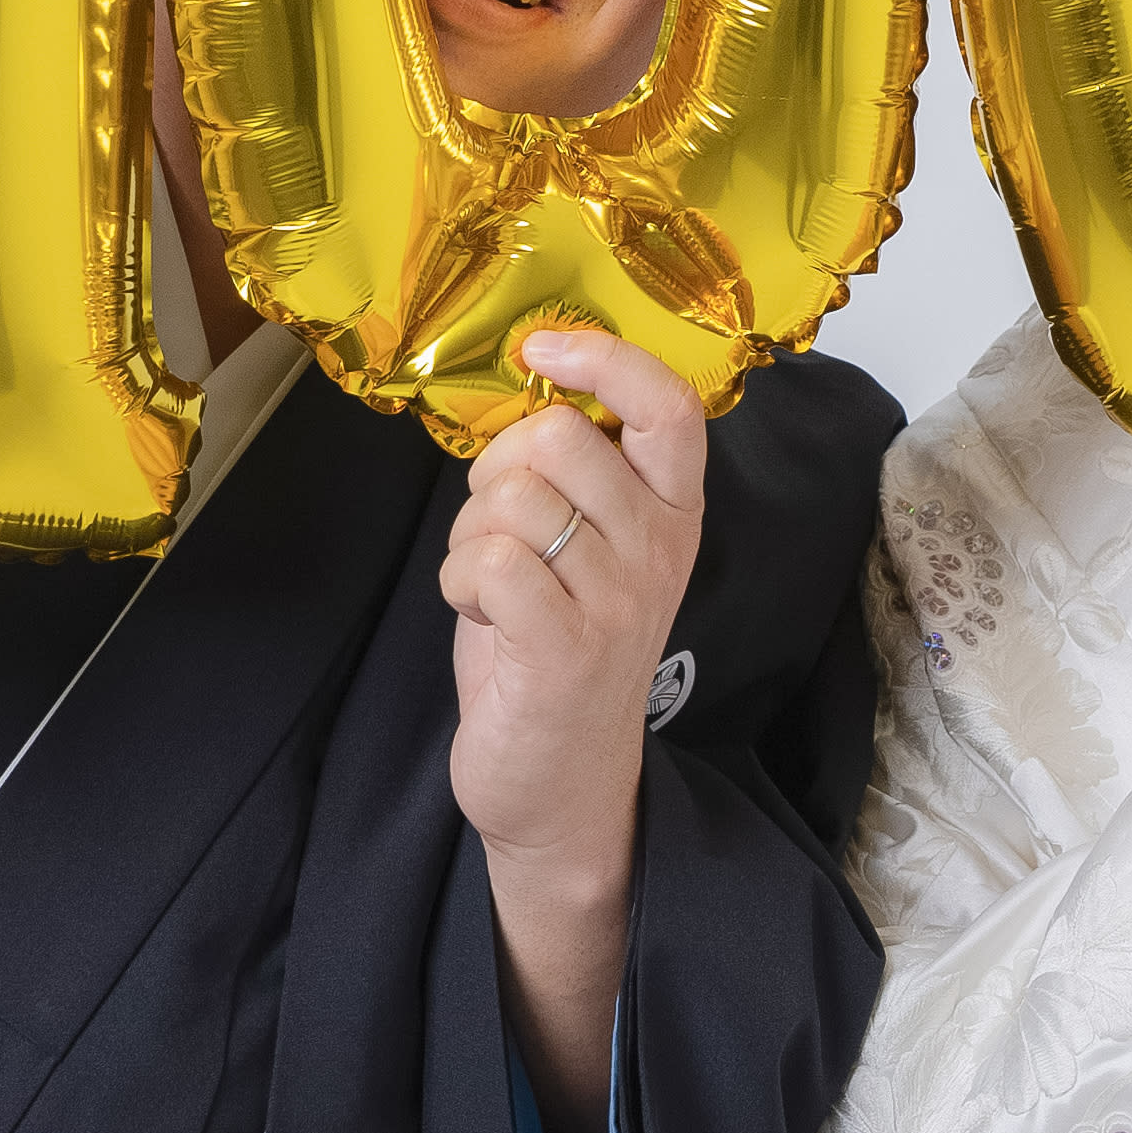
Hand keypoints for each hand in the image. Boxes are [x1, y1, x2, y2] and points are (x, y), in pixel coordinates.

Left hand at [441, 329, 706, 877]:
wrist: (562, 782)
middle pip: (556, 438)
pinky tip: (480, 615)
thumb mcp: (593, 548)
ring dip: (471, 536)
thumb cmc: (559, 647)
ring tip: (493, 585)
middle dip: (496, 471)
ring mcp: (618, 601)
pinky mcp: (565, 648)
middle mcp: (659, 549)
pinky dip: (459, 581)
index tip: (543, 349)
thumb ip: (577, 474)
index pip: (670, 404)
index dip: (604, 358)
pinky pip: (489, 562)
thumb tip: (529, 389)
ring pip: (512, 499)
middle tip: (500, 530)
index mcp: (672, 512)